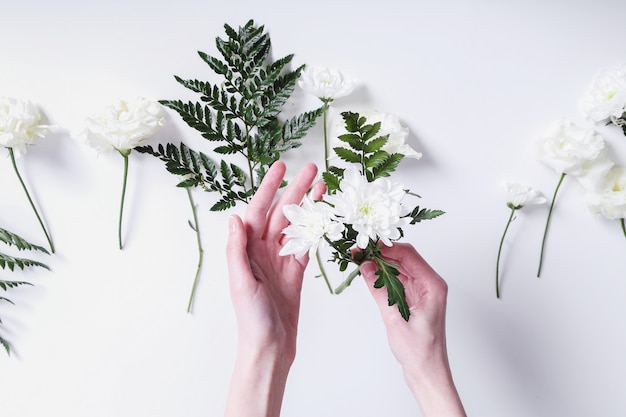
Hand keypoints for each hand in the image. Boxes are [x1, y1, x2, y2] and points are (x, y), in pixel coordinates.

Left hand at [224, 161, 323, 416]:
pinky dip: (314, 231)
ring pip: (295, 226)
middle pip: (280, 213)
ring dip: (307, 207)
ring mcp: (280, 260)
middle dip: (295, 190)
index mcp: (247, 250)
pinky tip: (324, 217)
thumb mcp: (241, 283)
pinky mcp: (295, 272)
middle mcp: (262, 251)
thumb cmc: (251, 319)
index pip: (258, 211)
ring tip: (323, 187)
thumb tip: (235, 218)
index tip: (280, 167)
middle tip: (311, 169)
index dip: (269, 188)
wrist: (270, 347)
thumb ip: (237, 250)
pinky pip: (305, 246)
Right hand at [360, 243, 465, 416]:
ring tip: (360, 260)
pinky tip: (369, 274)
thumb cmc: (420, 351)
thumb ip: (379, 290)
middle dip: (380, 252)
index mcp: (433, 285)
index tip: (365, 246)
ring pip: (399, 266)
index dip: (385, 247)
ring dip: (380, 263)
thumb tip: (365, 266)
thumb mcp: (394, 319)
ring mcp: (422, 290)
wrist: (427, 372)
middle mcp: (430, 284)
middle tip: (358, 251)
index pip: (408, 254)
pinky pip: (397, 279)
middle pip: (404, 257)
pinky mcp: (414, 297)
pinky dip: (383, 275)